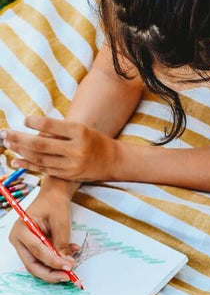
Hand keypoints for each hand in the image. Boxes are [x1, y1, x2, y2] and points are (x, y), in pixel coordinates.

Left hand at [1, 116, 118, 181]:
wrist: (114, 161)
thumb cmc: (94, 141)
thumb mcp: (80, 129)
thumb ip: (58, 130)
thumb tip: (31, 130)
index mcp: (79, 132)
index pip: (50, 125)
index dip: (33, 122)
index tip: (24, 120)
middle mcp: (76, 149)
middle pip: (41, 144)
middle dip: (19, 139)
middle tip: (4, 133)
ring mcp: (73, 165)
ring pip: (41, 158)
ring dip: (21, 151)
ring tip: (8, 144)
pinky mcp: (70, 175)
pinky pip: (46, 169)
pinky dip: (30, 164)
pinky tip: (16, 160)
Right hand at [8, 184, 79, 282]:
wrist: (53, 198)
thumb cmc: (54, 205)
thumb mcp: (61, 222)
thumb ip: (62, 243)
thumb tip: (67, 263)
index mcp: (21, 229)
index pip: (37, 251)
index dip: (53, 261)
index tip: (69, 267)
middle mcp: (18, 239)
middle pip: (32, 264)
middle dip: (50, 273)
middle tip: (68, 277)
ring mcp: (23, 245)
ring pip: (36, 266)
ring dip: (54, 271)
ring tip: (70, 270)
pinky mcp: (31, 249)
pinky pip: (42, 261)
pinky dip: (55, 264)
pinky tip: (69, 259)